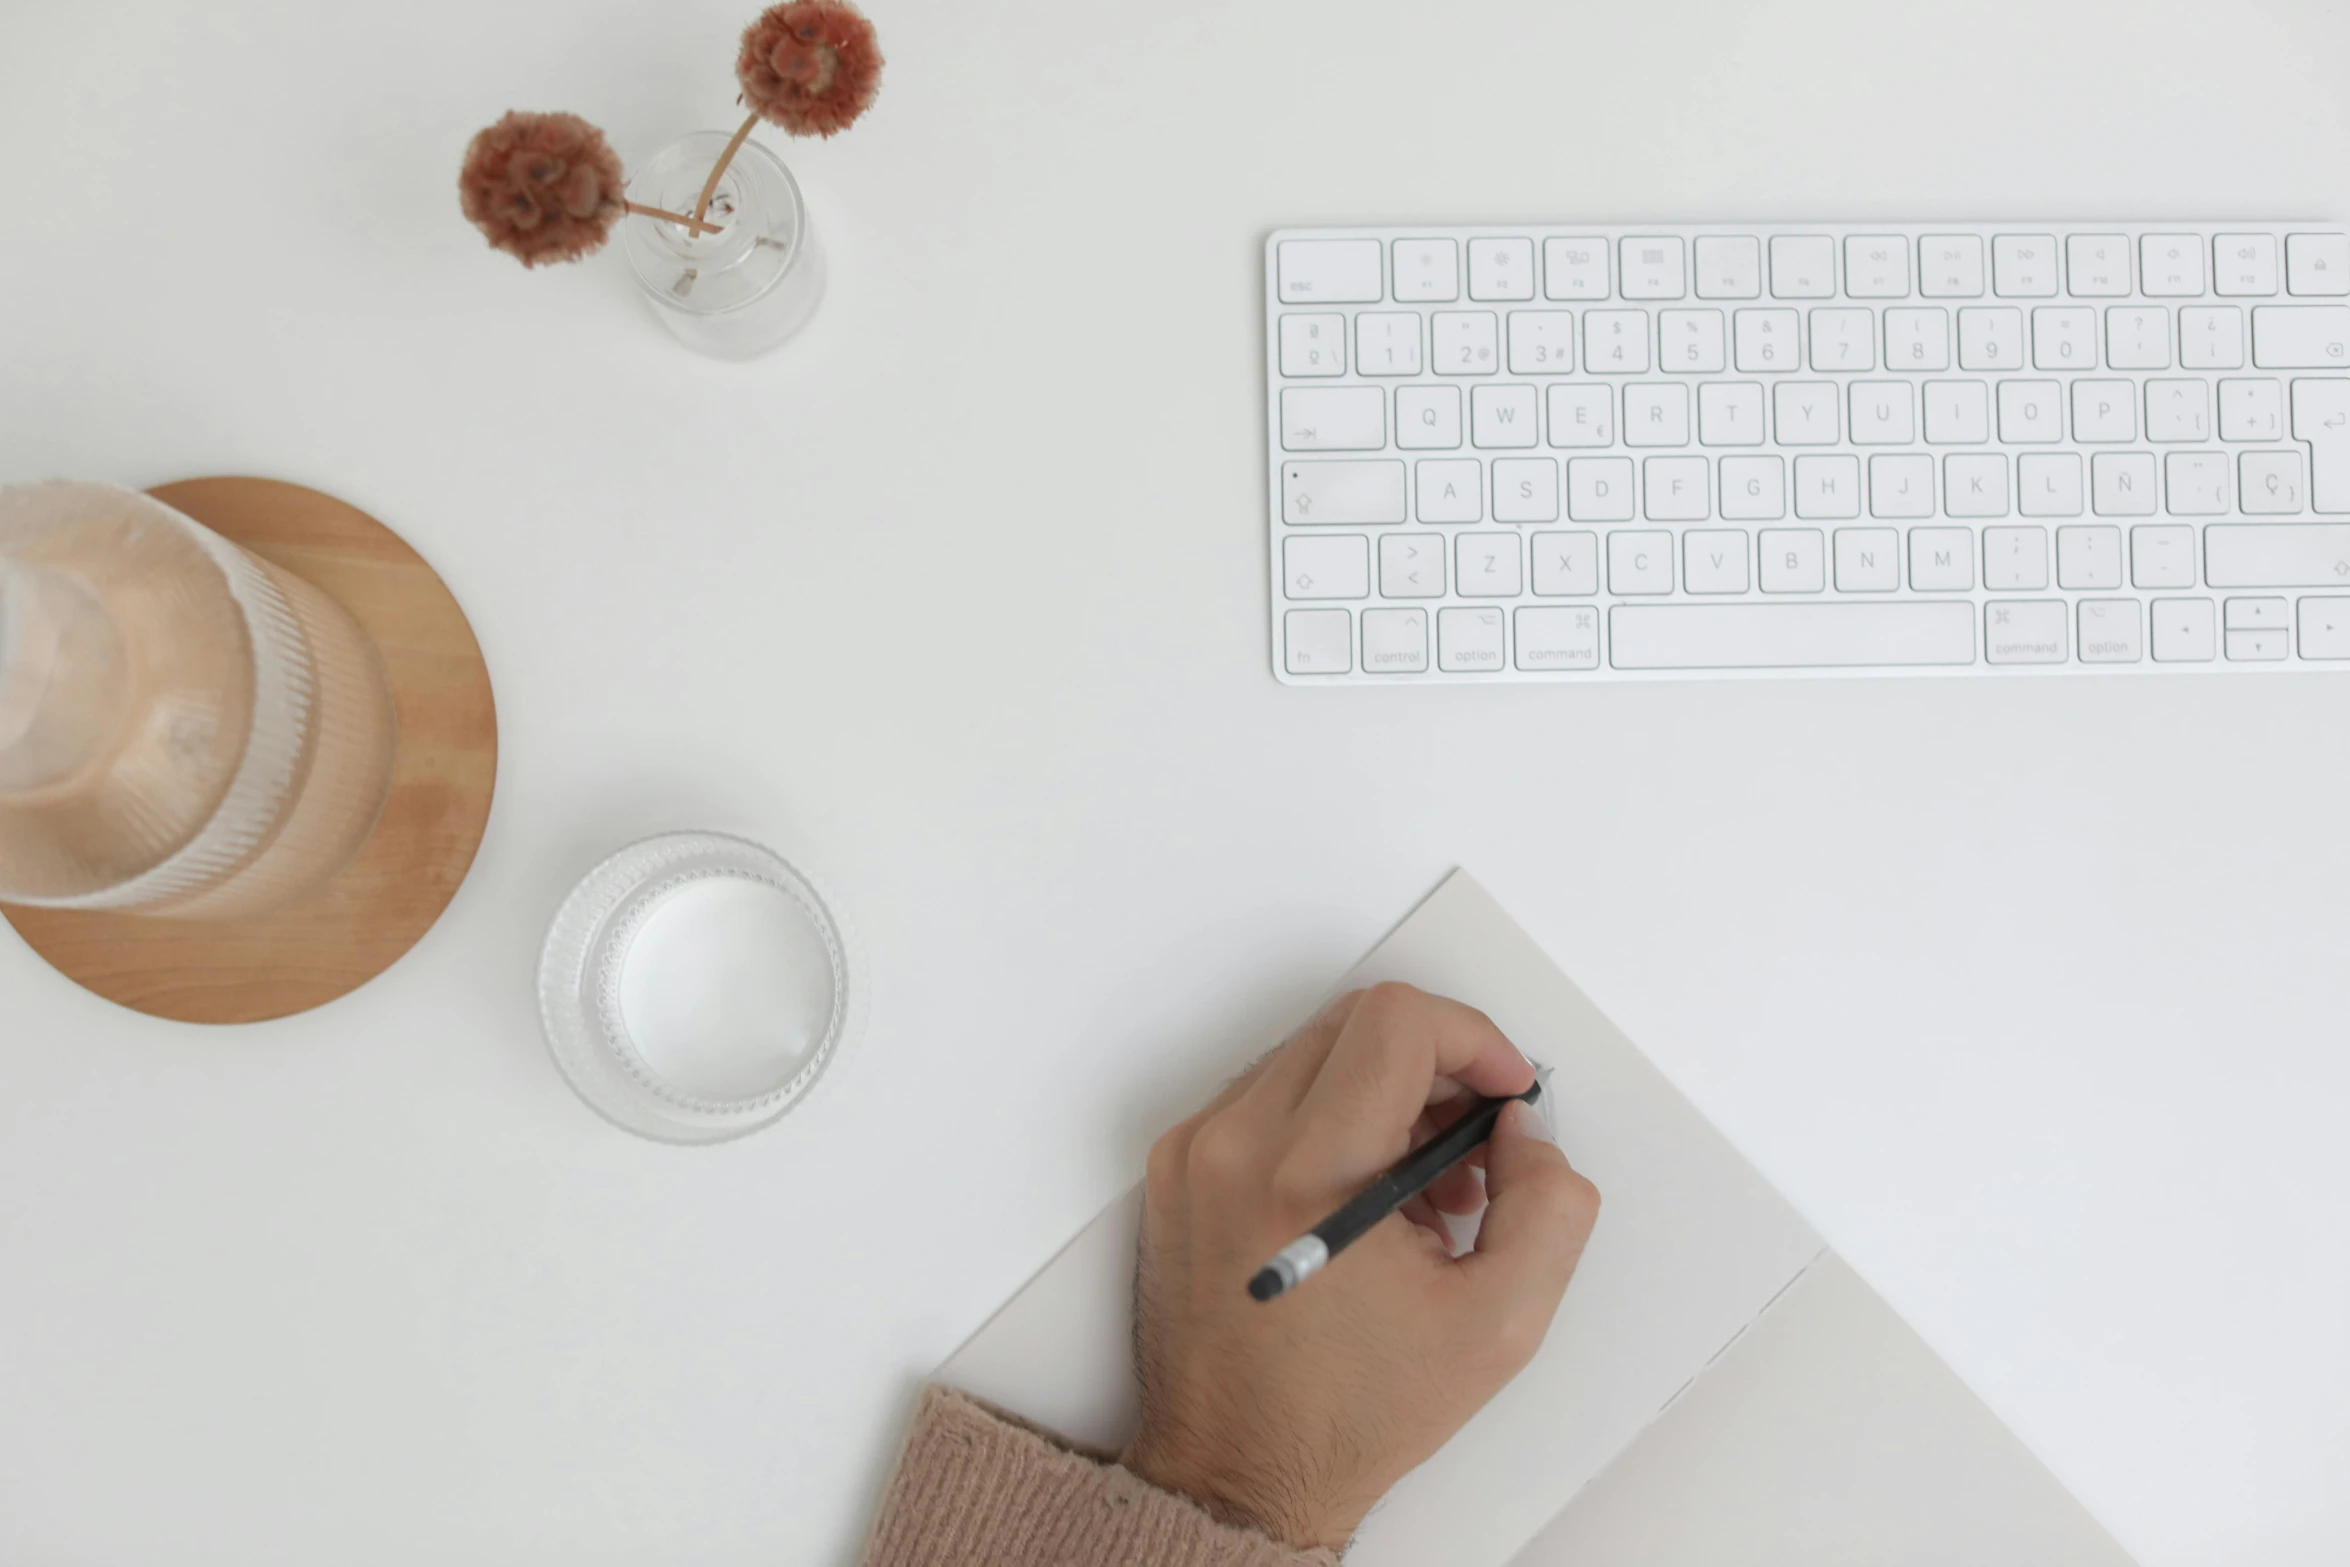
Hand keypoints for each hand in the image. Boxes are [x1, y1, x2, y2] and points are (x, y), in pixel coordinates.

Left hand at [1119, 983, 1600, 1552]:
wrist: (1235, 1476)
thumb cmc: (1343, 1416)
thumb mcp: (1497, 1328)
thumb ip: (1548, 1210)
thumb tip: (1525, 1133)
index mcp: (1308, 1174)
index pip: (1397, 1023)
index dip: (1474, 1039)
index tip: (1505, 1092)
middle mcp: (1234, 1146)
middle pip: (1355, 1025)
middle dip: (1436, 1069)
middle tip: (1472, 1148)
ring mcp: (1193, 1153)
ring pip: (1312, 1055)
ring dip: (1383, 1097)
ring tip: (1420, 1195)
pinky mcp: (1175, 1168)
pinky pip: (1267, 1097)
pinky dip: (1328, 1122)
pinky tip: (1362, 1201)